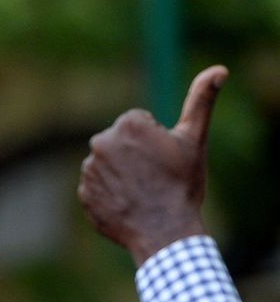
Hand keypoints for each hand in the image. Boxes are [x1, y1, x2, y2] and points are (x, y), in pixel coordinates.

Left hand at [78, 66, 226, 264]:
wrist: (166, 232)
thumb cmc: (183, 185)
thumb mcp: (194, 141)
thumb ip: (201, 101)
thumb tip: (219, 69)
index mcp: (127, 124)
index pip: (139, 124)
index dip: (156, 142)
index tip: (164, 160)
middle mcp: (101, 142)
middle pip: (121, 143)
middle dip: (136, 156)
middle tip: (155, 178)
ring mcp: (89, 168)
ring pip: (109, 165)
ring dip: (123, 175)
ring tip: (143, 193)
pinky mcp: (83, 192)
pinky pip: (98, 187)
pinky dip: (111, 194)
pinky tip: (129, 205)